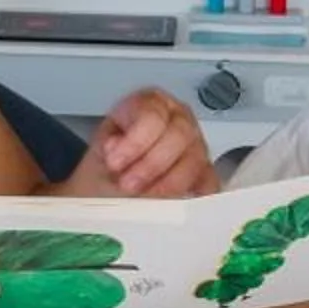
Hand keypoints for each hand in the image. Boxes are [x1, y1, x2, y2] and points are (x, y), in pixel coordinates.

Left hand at [63, 89, 215, 197]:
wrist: (109, 189)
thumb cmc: (109, 165)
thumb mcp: (100, 152)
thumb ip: (109, 146)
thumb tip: (116, 147)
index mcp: (151, 103)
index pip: (153, 115)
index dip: (135, 141)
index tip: (115, 163)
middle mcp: (178, 118)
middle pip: (179, 135)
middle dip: (151, 164)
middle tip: (128, 184)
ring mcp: (195, 144)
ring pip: (195, 160)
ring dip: (167, 183)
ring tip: (142, 198)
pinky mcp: (204, 172)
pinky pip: (207, 182)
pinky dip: (193, 194)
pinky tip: (174, 203)